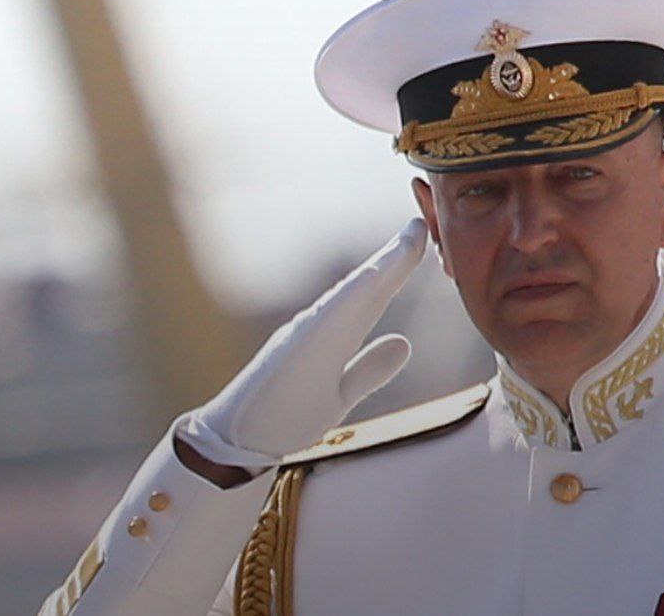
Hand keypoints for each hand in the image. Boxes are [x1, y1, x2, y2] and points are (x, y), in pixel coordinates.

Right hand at [187, 218, 427, 458]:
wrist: (238, 442)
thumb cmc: (284, 416)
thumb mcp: (340, 395)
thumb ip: (369, 369)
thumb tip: (404, 344)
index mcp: (335, 334)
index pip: (376, 296)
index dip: (402, 267)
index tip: (425, 238)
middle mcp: (322, 325)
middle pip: (369, 285)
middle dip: (399, 254)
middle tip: (424, 221)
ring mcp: (307, 333)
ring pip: (353, 293)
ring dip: (383, 264)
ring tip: (410, 238)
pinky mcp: (295, 348)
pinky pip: (328, 318)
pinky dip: (353, 295)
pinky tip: (375, 276)